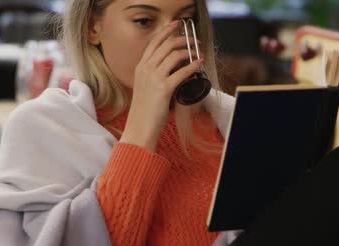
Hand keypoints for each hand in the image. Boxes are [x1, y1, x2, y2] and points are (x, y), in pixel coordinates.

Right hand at [121, 21, 203, 151]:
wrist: (139, 128)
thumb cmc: (144, 112)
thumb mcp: (145, 88)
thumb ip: (153, 77)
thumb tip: (172, 72)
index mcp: (140, 68)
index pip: (153, 43)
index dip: (166, 31)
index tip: (176, 25)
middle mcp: (145, 69)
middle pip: (166, 45)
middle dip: (182, 39)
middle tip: (194, 40)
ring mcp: (153, 78)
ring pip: (174, 55)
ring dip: (189, 50)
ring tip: (198, 51)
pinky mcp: (163, 89)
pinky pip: (181, 72)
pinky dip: (192, 65)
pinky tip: (199, 63)